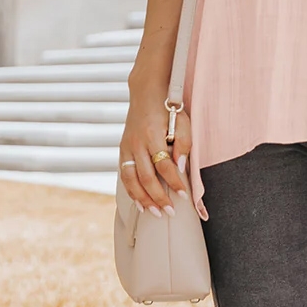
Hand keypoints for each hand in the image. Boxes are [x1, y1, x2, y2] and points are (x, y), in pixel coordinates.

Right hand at [118, 93, 191, 217]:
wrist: (146, 93)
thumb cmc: (169, 108)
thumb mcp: (182, 121)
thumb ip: (183, 144)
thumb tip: (179, 168)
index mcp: (152, 134)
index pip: (164, 166)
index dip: (174, 182)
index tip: (184, 195)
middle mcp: (136, 143)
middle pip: (146, 177)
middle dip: (158, 197)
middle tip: (170, 212)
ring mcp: (126, 147)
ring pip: (131, 180)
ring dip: (143, 199)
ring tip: (155, 213)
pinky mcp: (122, 150)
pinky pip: (124, 175)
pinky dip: (131, 191)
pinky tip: (140, 202)